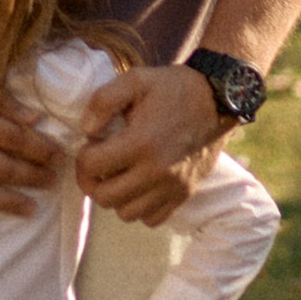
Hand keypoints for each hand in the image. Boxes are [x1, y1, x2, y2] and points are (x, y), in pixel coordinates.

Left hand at [75, 64, 224, 225]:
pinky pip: (152, 219)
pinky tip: (139, 186)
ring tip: (118, 175)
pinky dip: (140, 208)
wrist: (217, 100)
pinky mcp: (184, 194)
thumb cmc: (173, 88)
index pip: (91, 166)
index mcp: (141, 142)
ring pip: (126, 213)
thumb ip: (103, 101)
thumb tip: (87, 130)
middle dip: (92, 181)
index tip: (91, 145)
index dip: (83, 156)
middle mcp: (157, 171)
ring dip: (115, 196)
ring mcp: (172, 187)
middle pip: (104, 197)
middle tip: (97, 165)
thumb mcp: (135, 80)